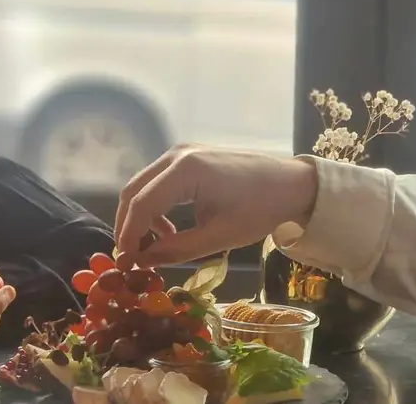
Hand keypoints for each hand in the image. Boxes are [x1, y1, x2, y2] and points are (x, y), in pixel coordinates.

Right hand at [115, 145, 318, 267]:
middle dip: (128, 226)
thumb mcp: (218, 236)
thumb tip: (142, 262)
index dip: (128, 236)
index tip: (124, 264)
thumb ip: (177, 250)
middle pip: (134, 190)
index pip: (141, 205)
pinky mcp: (190, 157)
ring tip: (153, 248)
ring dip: (141, 216)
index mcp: (184, 170)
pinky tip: (169, 230)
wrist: (291, 183)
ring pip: (144, 185)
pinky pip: (159, 182)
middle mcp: (177, 154)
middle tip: (131, 258)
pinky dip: (155, 206)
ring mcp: (182, 152)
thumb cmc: (260, 209)